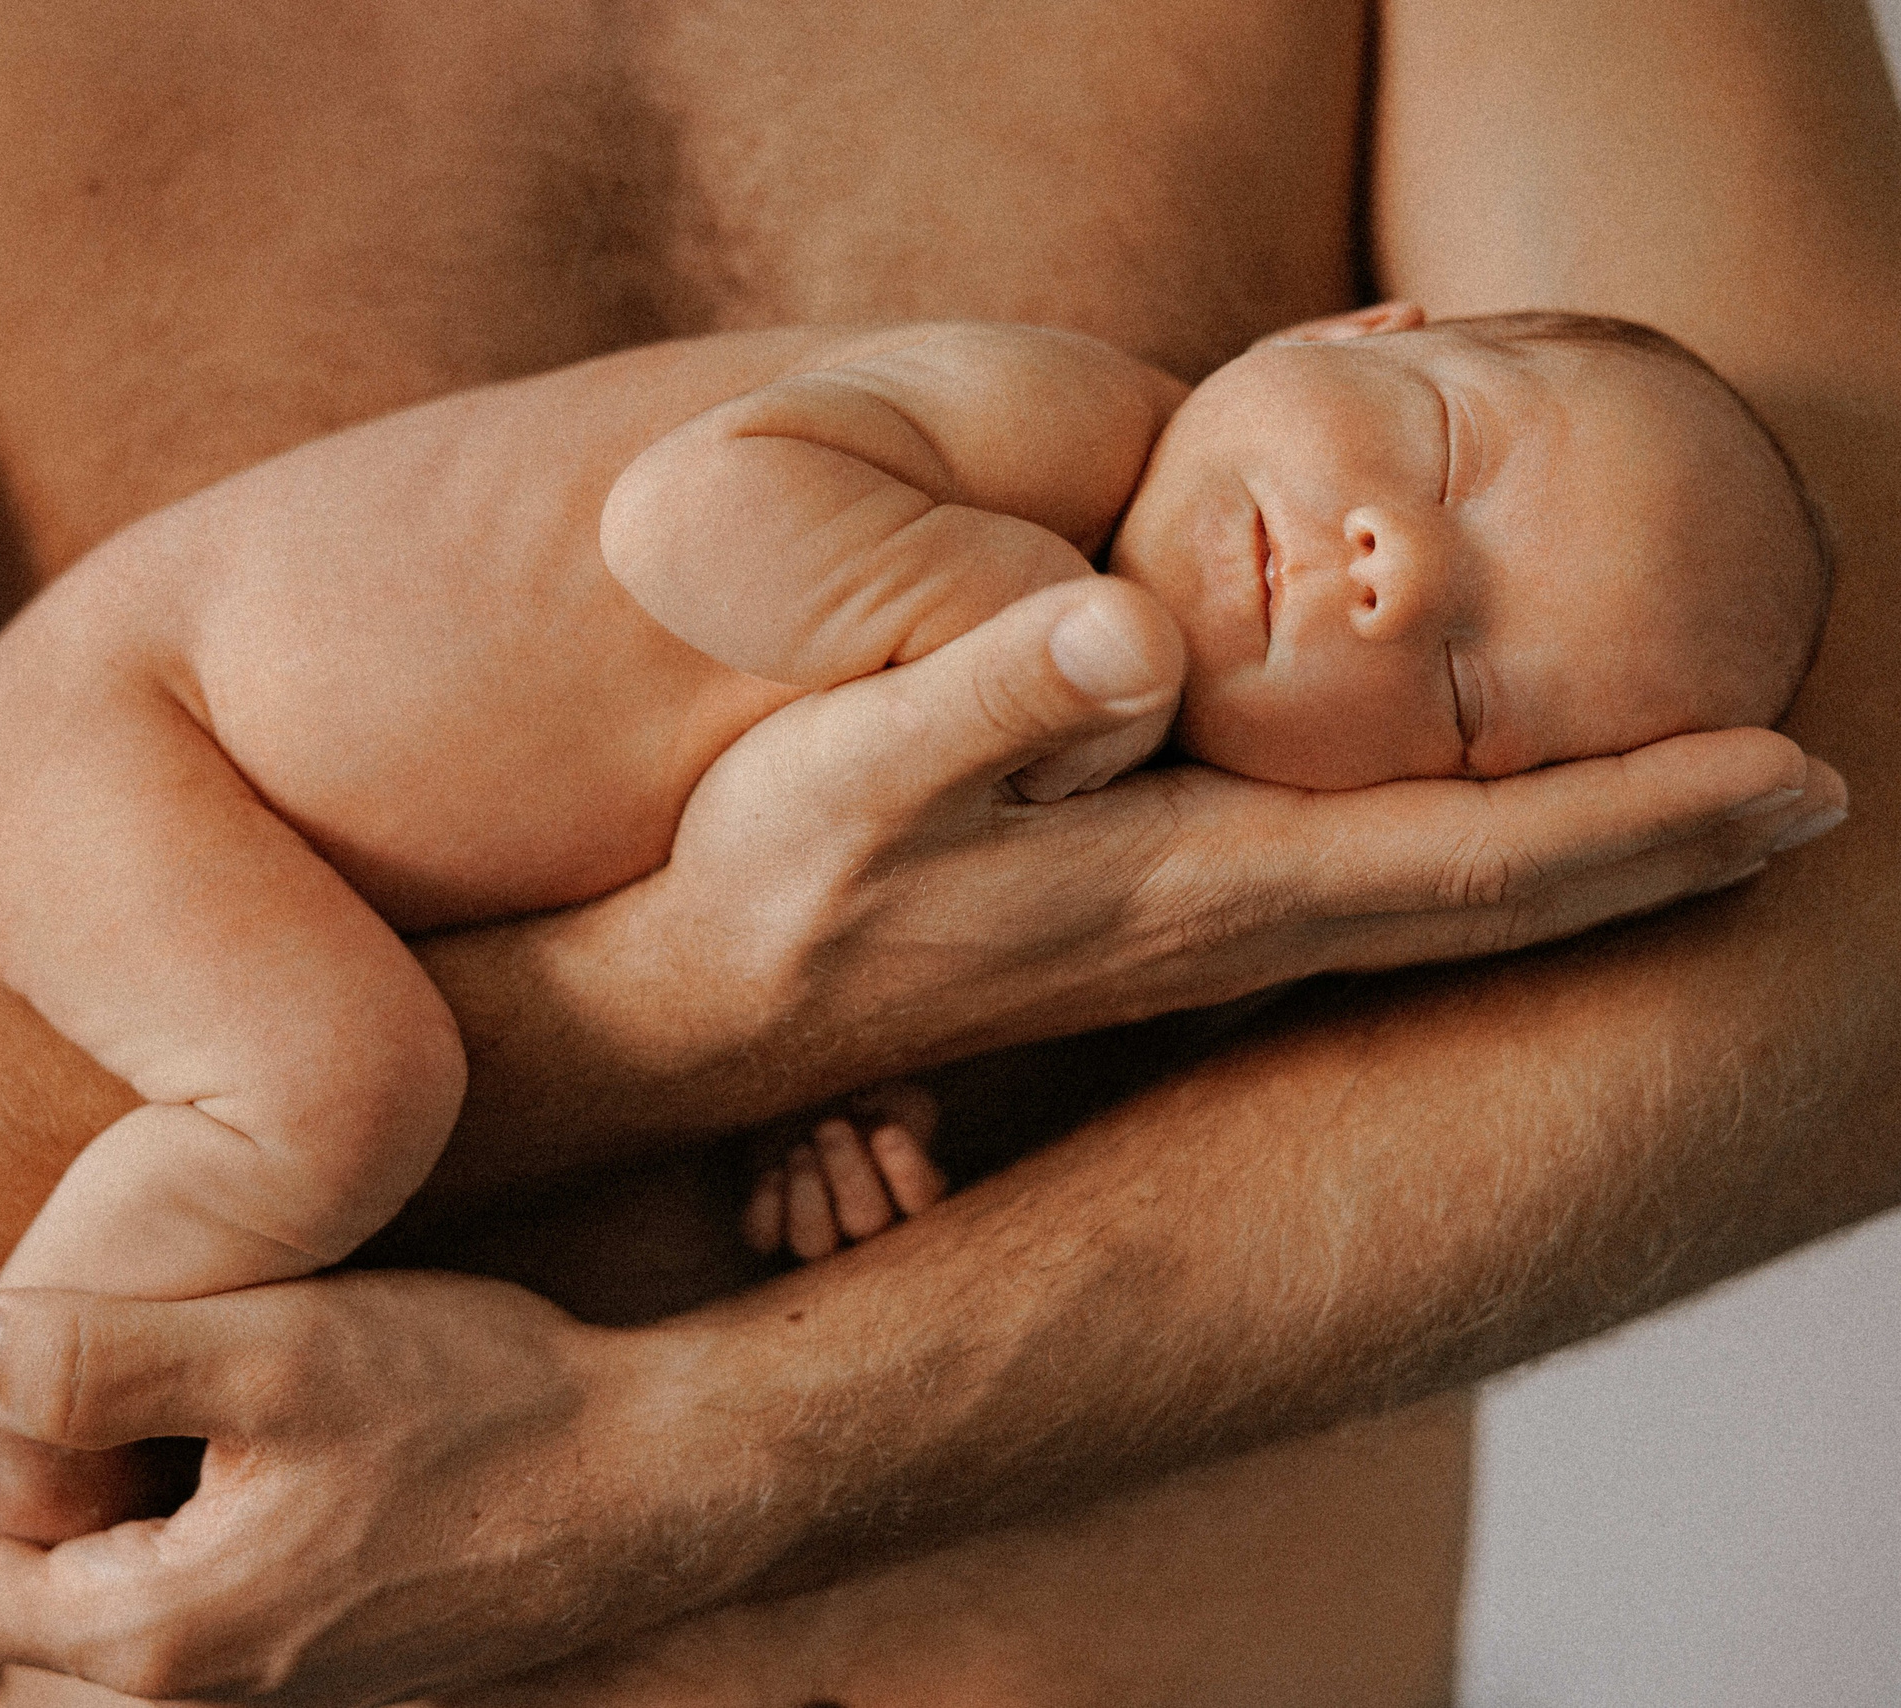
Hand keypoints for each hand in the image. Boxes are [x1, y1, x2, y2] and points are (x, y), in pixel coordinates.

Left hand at [0, 1274, 758, 1707]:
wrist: (656, 1483)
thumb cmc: (487, 1410)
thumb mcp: (283, 1353)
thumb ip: (105, 1356)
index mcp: (162, 1633)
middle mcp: (201, 1688)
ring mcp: (266, 1683)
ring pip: (66, 1667)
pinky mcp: (319, 1655)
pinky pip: (149, 1648)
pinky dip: (80, 1593)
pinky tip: (107, 1504)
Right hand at [614, 575, 1843, 1117]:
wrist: (714, 1015)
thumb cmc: (775, 883)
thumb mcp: (852, 767)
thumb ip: (987, 693)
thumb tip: (1133, 635)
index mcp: (1195, 890)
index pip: (1469, 866)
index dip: (1639, 823)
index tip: (1796, 781)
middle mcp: (1230, 932)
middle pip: (1498, 901)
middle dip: (1663, 849)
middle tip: (1813, 794)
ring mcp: (1200, 942)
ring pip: (1445, 906)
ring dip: (1583, 859)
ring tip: (1697, 802)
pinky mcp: (1160, 928)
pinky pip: (1373, 896)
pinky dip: (1477, 860)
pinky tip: (1491, 821)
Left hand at [743, 1080, 947, 1259]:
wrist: (806, 1109)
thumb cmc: (860, 1105)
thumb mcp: (895, 1099)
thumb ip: (907, 1113)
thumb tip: (887, 1126)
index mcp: (912, 1197)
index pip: (921, 1201)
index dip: (905, 1173)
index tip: (887, 1132)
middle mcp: (869, 1229)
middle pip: (866, 1223)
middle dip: (847, 1173)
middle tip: (831, 1127)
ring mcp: (820, 1236)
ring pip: (813, 1243)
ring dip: (806, 1193)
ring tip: (801, 1150)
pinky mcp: (772, 1232)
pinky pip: (765, 1237)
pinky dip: (767, 1205)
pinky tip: (774, 1172)